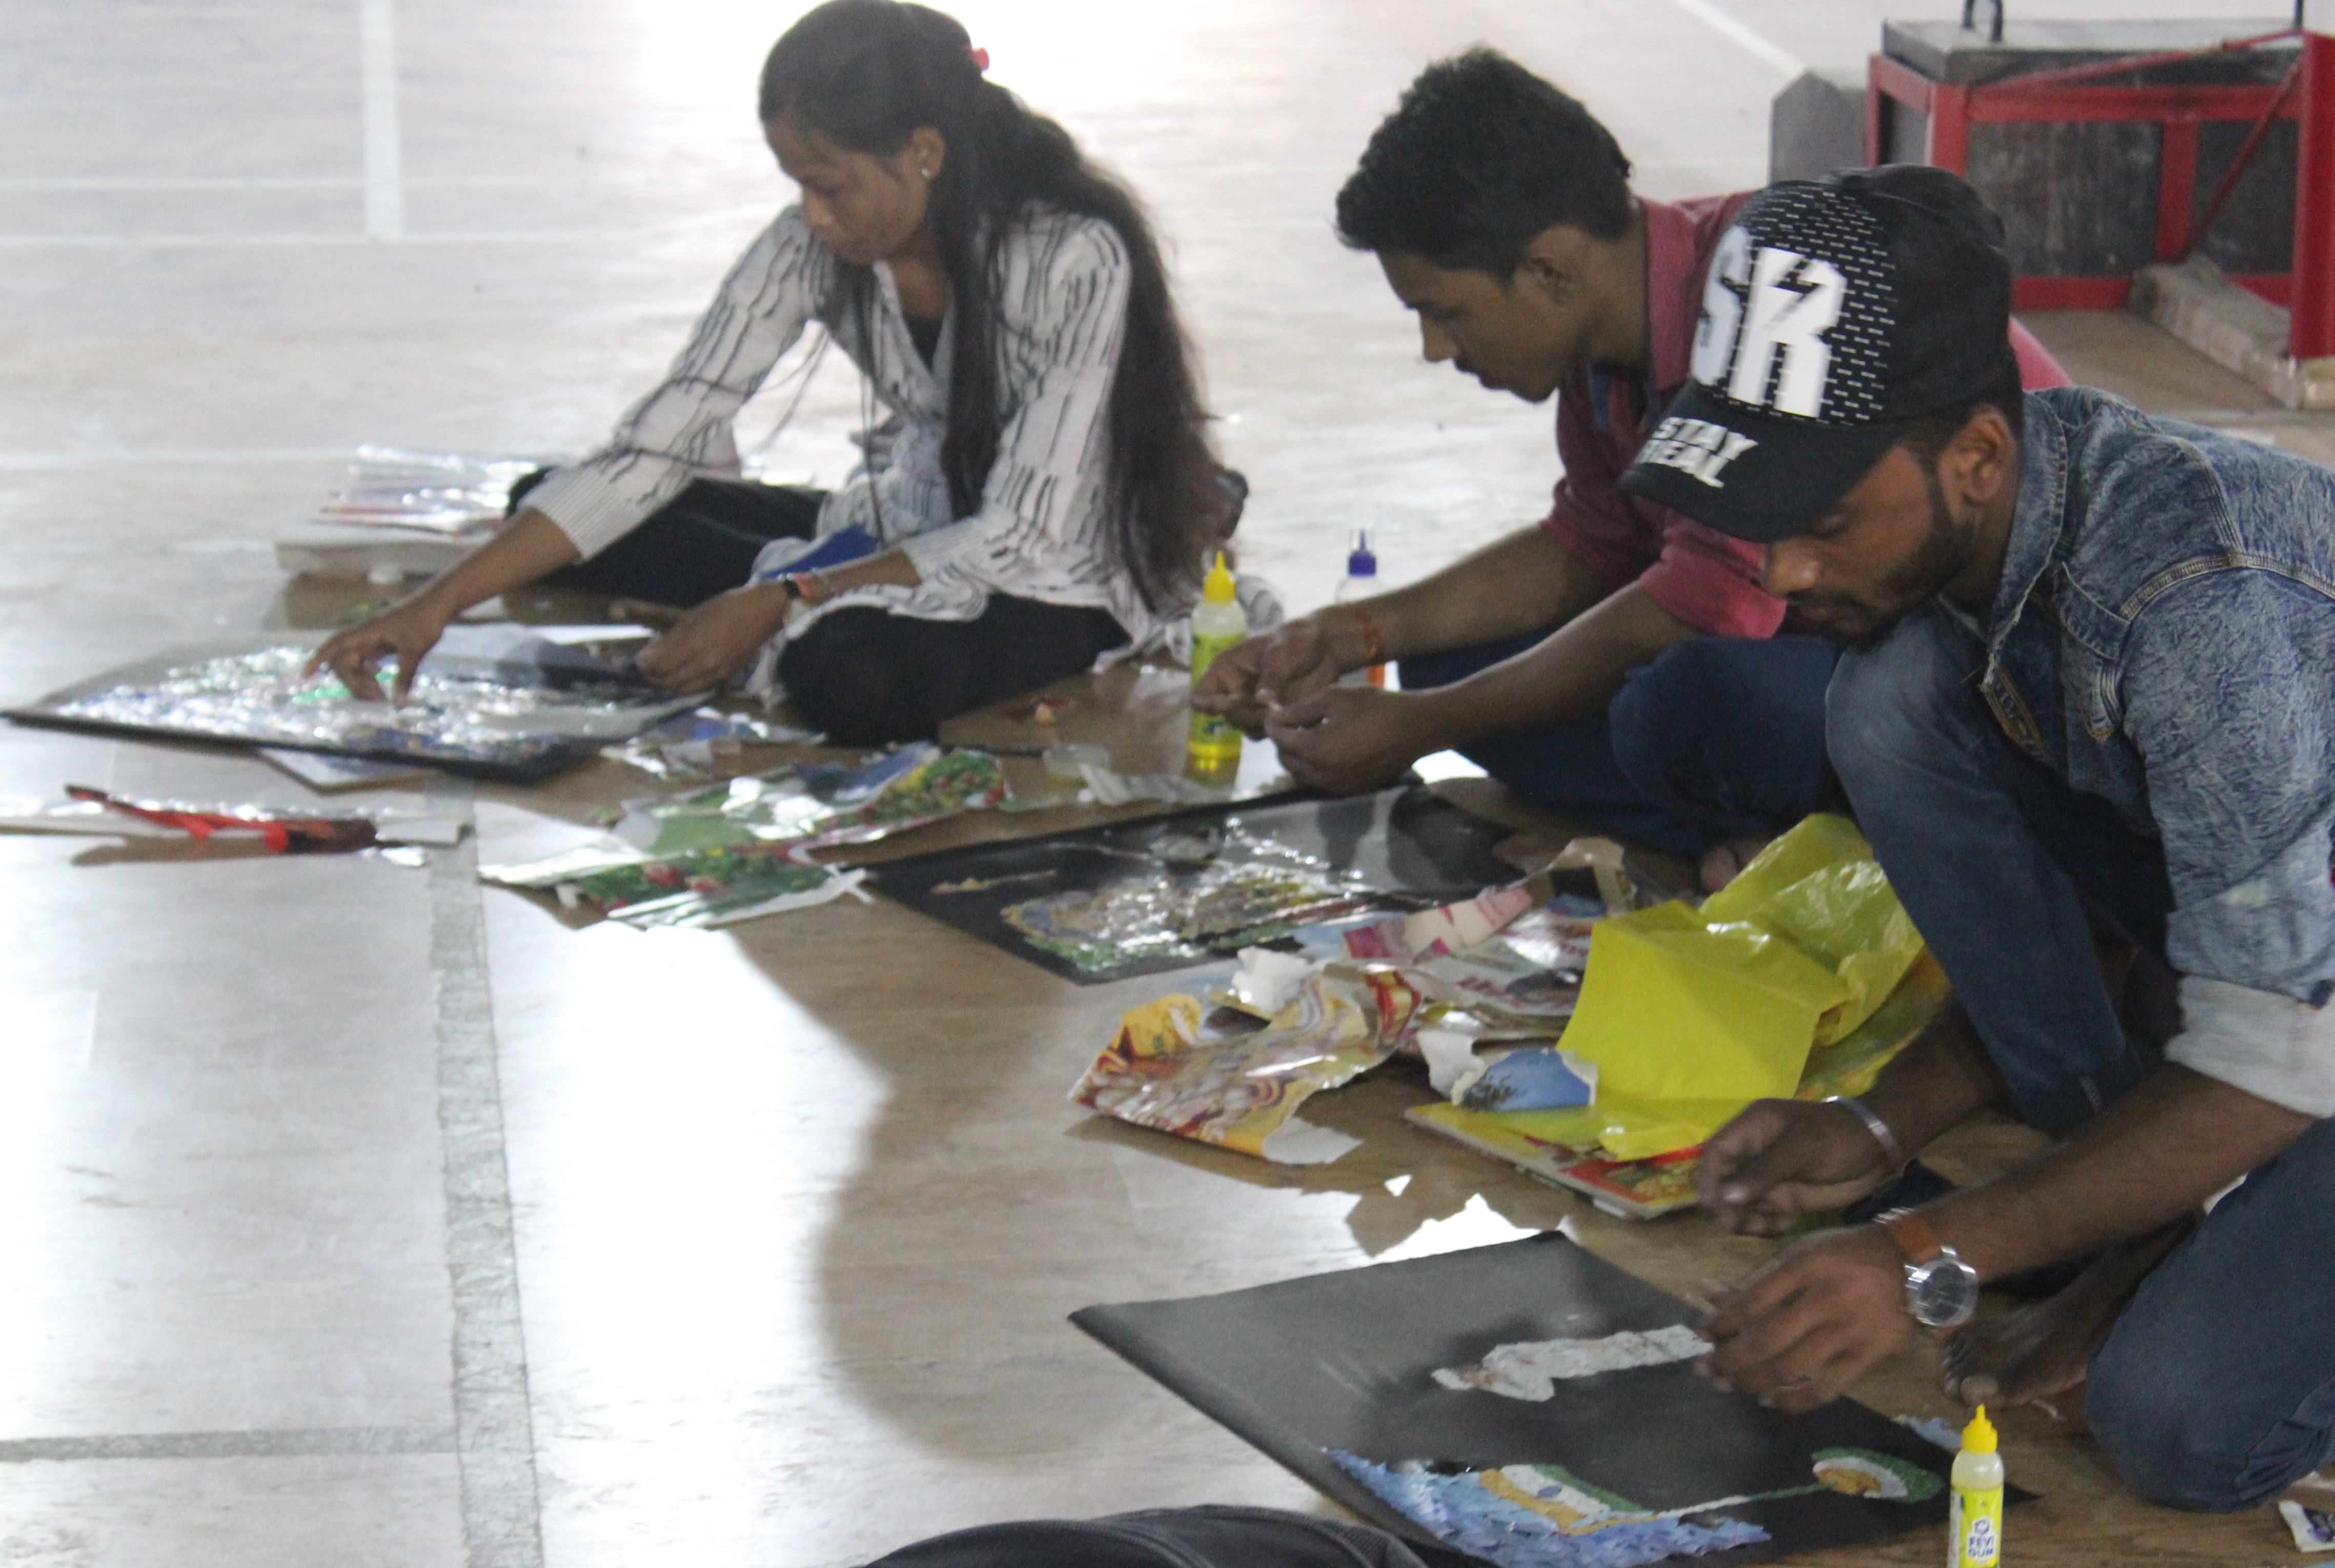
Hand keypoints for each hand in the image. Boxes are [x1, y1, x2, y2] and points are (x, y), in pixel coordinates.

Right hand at [309, 593, 454, 702]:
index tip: (304, 675)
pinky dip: (368, 673)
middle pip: (343, 661)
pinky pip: (364, 660)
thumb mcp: (415, 651)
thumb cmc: (425, 621)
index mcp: (367, 631)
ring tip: (381, 694)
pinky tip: (379, 678)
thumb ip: (405, 677)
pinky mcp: (380, 642)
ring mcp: (371, 638)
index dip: (317, 659)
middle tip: (378, 697)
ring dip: (361, 680)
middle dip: (353, 682)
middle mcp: (364, 634)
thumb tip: (398, 704)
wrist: (438, 603)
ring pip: (354, 663)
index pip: (335, 645)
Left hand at [635, 583, 792, 692]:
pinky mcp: (726, 678)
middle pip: (668, 682)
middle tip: (648, 666)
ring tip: (662, 672)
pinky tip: (682, 674)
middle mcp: (706, 664)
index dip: (644, 665)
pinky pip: (698, 689)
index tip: (639, 659)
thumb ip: (670, 639)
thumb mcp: (692, 617)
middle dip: (653, 676)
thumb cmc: (725, 607)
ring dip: (667, 684)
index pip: (659, 666)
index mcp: (695, 644)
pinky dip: (685, 685)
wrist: (761, 614)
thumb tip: (648, 655)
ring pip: (682, 690)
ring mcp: (718, 674)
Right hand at [1191, 614, 1356, 737]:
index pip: (1201, 696)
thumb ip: (1270, 678)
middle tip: (1268, 703)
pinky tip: (1294, 711)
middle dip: (1247, 715)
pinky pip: (1268, 731)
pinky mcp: (1272, 715)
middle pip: (1228, 717)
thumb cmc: (1296, 640)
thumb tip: (1262, 700)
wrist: (1325, 647)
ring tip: (1284, 703)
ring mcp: (1254, 706)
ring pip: (1248, 728)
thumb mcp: (1280, 653)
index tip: (1231, 702)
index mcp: (1226, 671)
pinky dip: (1280, 727)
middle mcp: (1235, 691)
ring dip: (1265, 722)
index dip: (1209, 705)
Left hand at [1263, 684, 1438, 794]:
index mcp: (1313, 749)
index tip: (1274, 709)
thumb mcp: (1332, 698)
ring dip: (1296, 755)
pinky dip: (1313, 766)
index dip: (1273, 721)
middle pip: (1285, 759)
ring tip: (1305, 733)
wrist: (1416, 728)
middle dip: (1282, 740)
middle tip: (1288, 720)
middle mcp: (1321, 774)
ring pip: (1300, 773)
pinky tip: (1324, 748)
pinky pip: (1319, 781)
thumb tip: (1273, 714)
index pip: (1278, 737)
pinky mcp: (1350, 789)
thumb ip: (1297, 709)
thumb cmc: (1374, 706)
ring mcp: (1336, 785)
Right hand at [1697, 1099, 1900, 1236]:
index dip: (1709, 1178)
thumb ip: (1763, 1172)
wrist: (1879, 1149)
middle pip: (1720, 1182)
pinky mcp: (1783, 1198)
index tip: (1716, 1204)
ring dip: (1745, 1220)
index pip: (1714, 1153)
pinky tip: (1786, 1224)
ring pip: (1737, 1204)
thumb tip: (1725, 1196)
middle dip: (1725, 1205)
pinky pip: (1761, 1217)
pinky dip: (1766, 1226)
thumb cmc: (1840, 1137)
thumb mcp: (1802, 1148)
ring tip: (1767, 1227)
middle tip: (1740, 1224)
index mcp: (1751, 1129)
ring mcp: (1767, 1178)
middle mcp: (1752, 1154)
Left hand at [1699, 1225, 1913, 1412]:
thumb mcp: (1801, 1250)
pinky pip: (1825, 1389)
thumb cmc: (1847, 1255)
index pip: (1752, 1300)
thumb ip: (1756, 1276)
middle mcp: (1825, 1298)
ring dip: (1752, 1382)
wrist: (1914, 1265)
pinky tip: (1770, 1401)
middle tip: (1704, 1369)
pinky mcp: (1869, 1356)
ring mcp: (1849, 1331)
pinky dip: (1793, 1401)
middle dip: (1728, 1359)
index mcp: (1805, 1265)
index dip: (1721, 1321)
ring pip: (1790, 1367)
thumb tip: (1709, 1296)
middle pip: (1766, 1339)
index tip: (1700, 1334)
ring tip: (1729, 1385)